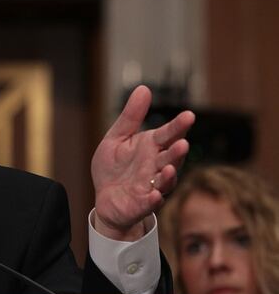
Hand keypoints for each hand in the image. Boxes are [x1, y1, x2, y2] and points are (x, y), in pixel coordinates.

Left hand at [91, 85, 194, 240]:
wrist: (104, 198)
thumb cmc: (114, 167)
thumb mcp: (117, 138)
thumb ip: (131, 117)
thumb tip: (143, 88)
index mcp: (151, 147)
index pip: (167, 134)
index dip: (178, 126)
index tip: (189, 115)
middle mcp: (156, 166)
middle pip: (170, 157)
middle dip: (177, 151)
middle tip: (182, 143)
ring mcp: (151, 186)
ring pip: (165, 180)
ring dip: (169, 175)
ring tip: (170, 167)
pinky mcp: (142, 204)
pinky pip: (150, 203)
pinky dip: (154, 200)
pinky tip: (155, 195)